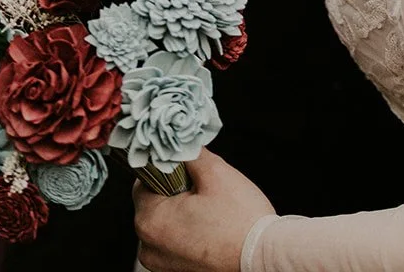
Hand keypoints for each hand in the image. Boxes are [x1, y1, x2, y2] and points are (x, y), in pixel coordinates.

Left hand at [134, 149, 273, 271]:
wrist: (260, 258)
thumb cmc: (240, 221)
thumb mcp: (216, 172)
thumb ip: (190, 153)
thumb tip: (178, 143)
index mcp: (150, 221)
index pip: (143, 182)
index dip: (166, 169)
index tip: (186, 167)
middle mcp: (148, 247)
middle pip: (153, 203)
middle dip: (176, 190)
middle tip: (203, 188)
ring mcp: (161, 263)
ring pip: (165, 222)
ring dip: (181, 211)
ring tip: (209, 209)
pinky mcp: (175, 271)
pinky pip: (173, 241)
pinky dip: (187, 230)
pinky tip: (209, 226)